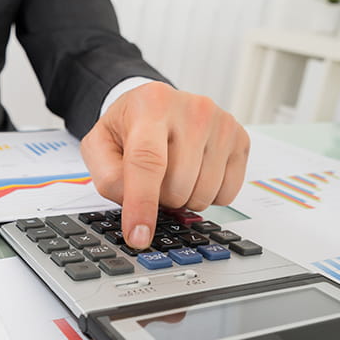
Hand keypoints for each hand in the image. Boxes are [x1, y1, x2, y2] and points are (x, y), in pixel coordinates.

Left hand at [81, 82, 249, 248]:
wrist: (155, 104)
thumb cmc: (128, 127)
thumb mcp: (99, 146)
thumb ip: (108, 178)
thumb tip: (135, 210)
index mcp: (151, 105)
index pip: (147, 162)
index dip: (142, 204)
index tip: (138, 236)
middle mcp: (191, 109)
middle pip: (176, 186)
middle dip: (159, 198)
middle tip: (151, 179)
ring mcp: (221, 123)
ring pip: (203, 194)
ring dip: (183, 198)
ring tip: (172, 173)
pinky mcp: (240, 139)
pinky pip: (226, 194)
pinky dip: (207, 196)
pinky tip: (195, 173)